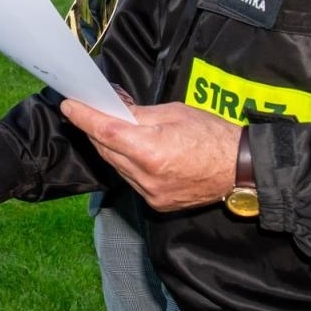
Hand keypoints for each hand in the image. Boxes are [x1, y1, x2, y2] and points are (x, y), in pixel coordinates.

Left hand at [60, 98, 239, 211]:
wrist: (240, 168)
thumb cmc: (212, 135)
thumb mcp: (174, 113)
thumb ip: (139, 115)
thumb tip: (114, 111)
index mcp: (152, 151)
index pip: (105, 132)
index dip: (84, 118)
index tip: (70, 106)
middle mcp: (147, 177)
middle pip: (107, 150)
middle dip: (95, 130)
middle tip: (89, 112)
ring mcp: (151, 194)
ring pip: (117, 167)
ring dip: (110, 148)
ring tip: (111, 129)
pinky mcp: (156, 203)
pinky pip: (131, 180)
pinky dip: (127, 164)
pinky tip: (131, 151)